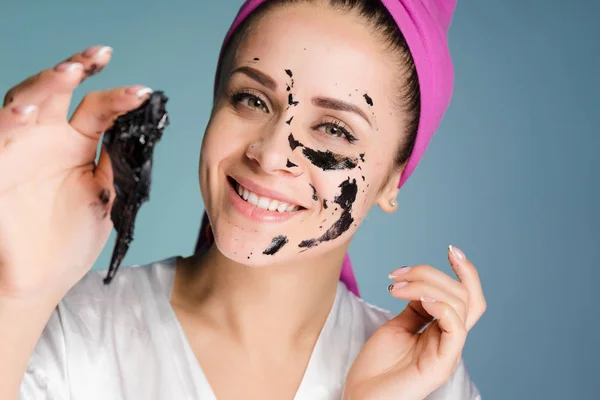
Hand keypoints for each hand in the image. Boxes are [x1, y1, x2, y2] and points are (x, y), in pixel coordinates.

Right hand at [0, 46, 151, 299]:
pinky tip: (26, 113)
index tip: (144, 93)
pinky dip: (7, 123)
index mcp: (77, 144)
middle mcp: (46, 140)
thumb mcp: (108, 199)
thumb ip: (119, 165)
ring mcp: (17, 151)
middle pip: (57, 92)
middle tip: (97, 57)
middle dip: (74, 69)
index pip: (97, 109)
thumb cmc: (72, 238)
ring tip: (66, 75)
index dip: (119, 98)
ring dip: (43, 87)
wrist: (42, 279)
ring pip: (23, 105)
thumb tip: (141, 133)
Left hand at [344, 246, 485, 399]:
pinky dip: (439, 305)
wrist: (361, 398)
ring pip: (461, 304)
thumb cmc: (376, 368)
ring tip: (395, 286)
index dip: (465, 271)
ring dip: (427, 285)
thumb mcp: (397, 326)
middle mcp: (450, 340)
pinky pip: (456, 328)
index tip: (449, 249)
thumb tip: (423, 285)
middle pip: (465, 295)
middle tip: (398, 273)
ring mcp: (448, 353)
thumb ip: (415, 307)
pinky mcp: (442, 364)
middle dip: (432, 272)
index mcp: (442, 331)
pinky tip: (417, 298)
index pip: (467, 297)